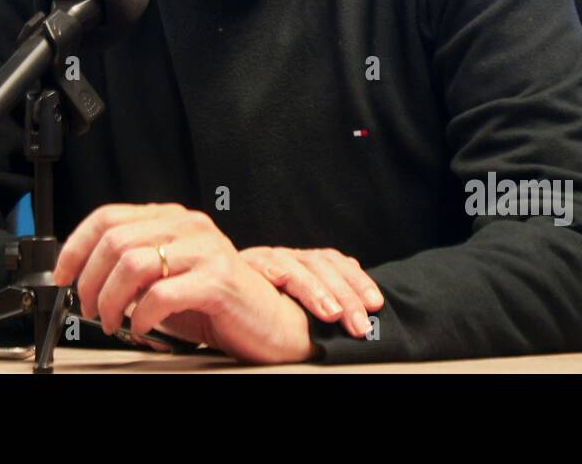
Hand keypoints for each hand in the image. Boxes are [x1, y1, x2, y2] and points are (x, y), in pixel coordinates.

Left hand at [52, 203, 317, 364]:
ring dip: (111, 300)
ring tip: (113, 322)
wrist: (268, 324)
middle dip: (90, 281)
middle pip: (115, 240)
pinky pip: (161, 294)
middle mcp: (189, 226)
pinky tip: (141, 328)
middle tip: (90, 309)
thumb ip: (134, 268)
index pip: (109, 216)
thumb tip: (83, 278)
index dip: (76, 246)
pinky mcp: (217, 279)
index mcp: (173, 219)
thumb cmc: (216, 304)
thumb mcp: (167, 278)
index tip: (62, 274)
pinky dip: (140, 316)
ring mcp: (205, 249)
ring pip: (132, 264)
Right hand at [240, 246, 383, 337]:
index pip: (337, 264)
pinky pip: (269, 266)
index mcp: (302, 265)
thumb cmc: (250, 311)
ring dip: (321, 291)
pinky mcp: (245, 263)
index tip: (376, 304)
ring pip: (302, 266)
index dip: (358, 281)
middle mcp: (288, 257)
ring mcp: (267, 258)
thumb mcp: (290, 308)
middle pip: (325, 265)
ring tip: (335, 314)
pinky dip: (284, 276)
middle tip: (361, 324)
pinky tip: (294, 289)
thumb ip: (315, 307)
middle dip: (348, 294)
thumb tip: (354, 319)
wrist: (205, 299)